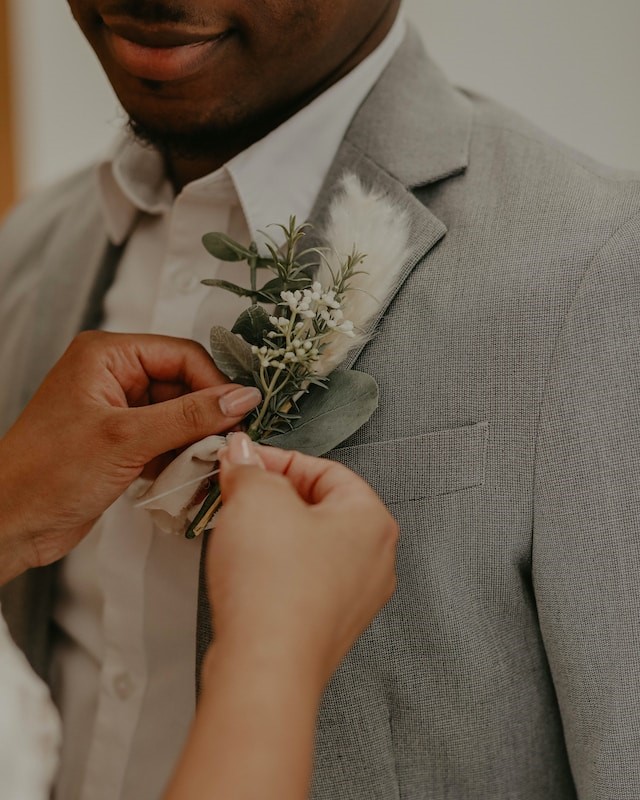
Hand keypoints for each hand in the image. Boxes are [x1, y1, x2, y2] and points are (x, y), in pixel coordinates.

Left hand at [0, 331, 260, 581]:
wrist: (10, 524)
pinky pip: (167, 440)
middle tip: (224, 445)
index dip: (214, 384)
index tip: (239, 414)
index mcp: (107, 355)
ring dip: (194, 442)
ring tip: (201, 465)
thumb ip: (189, 416)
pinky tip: (183, 477)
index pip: (182, 355)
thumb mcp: (126, 439)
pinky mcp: (122, 442)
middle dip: (205, 417)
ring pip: (179, 416)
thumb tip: (240, 398)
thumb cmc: (44, 474)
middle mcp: (114, 376)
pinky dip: (179, 459)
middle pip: (184, 385)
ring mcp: (118, 411)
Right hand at [164, 434, 396, 799]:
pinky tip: (247, 571)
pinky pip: (302, 580)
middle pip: (318, 506)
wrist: (264, 668)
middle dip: (271, 496)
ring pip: (309, 544)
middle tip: (234, 494)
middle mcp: (374, 559)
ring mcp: (355, 597)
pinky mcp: (328, 625)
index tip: (241, 462)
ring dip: (270, 532)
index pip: (325, 470)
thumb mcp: (255, 499)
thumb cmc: (273, 585)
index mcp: (372, 519)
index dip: (276, 461)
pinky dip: (274, 568)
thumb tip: (242, 455)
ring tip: (236, 533)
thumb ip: (250, 469)